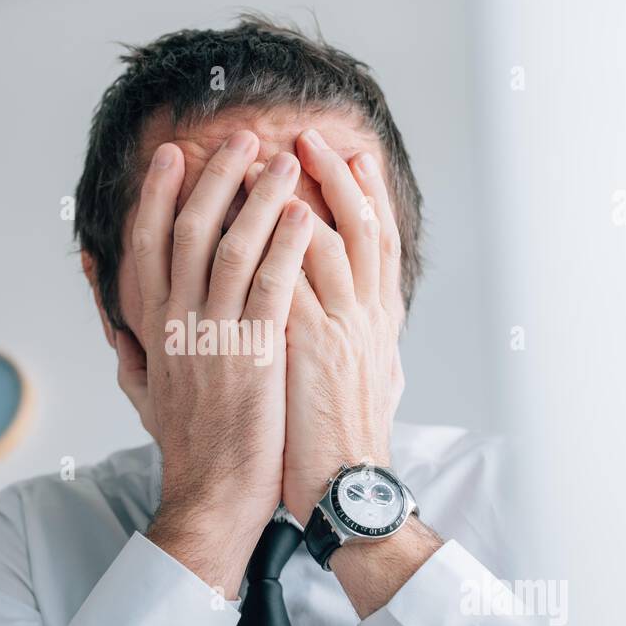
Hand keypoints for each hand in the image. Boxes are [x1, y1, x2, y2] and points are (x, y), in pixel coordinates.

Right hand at [125, 131, 311, 596]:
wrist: (212, 493)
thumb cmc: (184, 442)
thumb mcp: (139, 385)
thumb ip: (124, 336)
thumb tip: (101, 294)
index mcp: (152, 326)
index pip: (147, 243)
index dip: (158, 193)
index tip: (173, 154)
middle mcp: (178, 323)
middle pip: (190, 230)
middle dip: (215, 177)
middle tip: (241, 138)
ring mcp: (216, 337)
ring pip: (234, 248)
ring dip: (259, 198)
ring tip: (284, 162)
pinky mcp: (256, 356)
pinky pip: (273, 287)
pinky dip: (288, 246)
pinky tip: (305, 216)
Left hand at [279, 129, 406, 525]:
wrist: (346, 488)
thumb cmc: (343, 440)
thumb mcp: (366, 383)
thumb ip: (355, 342)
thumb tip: (357, 322)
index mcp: (377, 321)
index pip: (379, 242)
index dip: (367, 194)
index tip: (351, 155)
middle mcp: (367, 317)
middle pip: (358, 227)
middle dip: (332, 177)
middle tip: (305, 137)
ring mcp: (343, 330)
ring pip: (324, 243)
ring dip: (291, 198)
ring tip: (264, 160)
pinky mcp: (310, 350)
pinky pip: (289, 283)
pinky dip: (270, 246)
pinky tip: (246, 217)